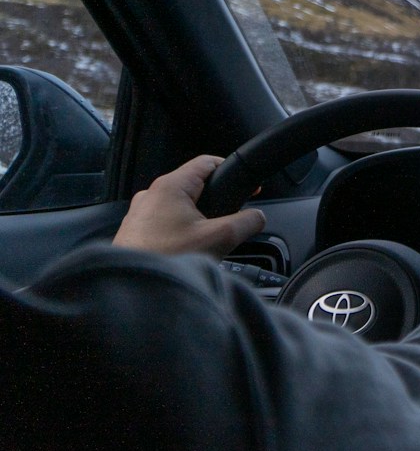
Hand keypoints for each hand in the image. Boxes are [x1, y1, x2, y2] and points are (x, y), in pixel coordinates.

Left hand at [113, 155, 266, 256]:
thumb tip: (257, 217)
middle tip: (228, 223)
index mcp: (171, 186)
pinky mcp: (135, 233)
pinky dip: (180, 234)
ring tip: (206, 243)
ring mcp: (140, 214)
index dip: (232, 170)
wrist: (132, 288)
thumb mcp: (220, 238)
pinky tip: (186, 253)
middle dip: (215, 204)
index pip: (207, 162)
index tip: (248, 187)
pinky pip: (165, 225)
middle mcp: (151, 195)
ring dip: (197, 221)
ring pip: (179, 208)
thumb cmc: (166, 259)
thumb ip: (247, 222)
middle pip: (194, 188)